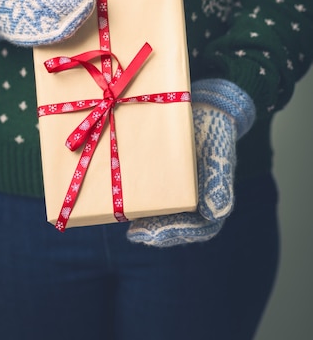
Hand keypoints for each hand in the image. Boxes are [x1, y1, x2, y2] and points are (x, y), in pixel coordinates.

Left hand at [127, 79, 254, 246]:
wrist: (204, 105)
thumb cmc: (214, 129)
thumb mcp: (218, 151)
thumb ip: (218, 182)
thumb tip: (214, 213)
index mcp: (213, 197)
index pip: (198, 227)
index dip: (175, 233)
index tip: (154, 235)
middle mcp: (195, 198)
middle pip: (177, 225)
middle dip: (157, 232)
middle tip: (138, 234)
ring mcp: (178, 190)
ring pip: (163, 215)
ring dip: (147, 223)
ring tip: (129, 227)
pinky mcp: (163, 178)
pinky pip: (152, 195)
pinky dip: (139, 202)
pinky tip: (122, 205)